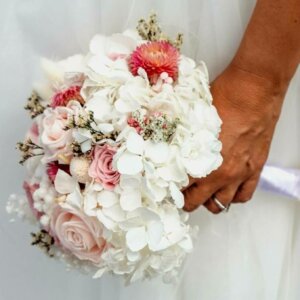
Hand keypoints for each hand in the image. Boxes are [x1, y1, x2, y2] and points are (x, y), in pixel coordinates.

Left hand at [183, 63, 285, 212]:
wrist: (253, 90)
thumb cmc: (223, 99)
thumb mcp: (193, 119)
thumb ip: (183, 140)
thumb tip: (171, 147)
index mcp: (200, 161)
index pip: (178, 188)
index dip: (170, 190)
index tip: (168, 188)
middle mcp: (220, 173)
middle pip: (197, 202)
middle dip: (186, 201)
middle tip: (182, 195)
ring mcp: (239, 173)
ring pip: (221, 204)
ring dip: (209, 202)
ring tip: (204, 194)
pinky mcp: (255, 169)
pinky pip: (245, 195)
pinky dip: (234, 197)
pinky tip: (227, 190)